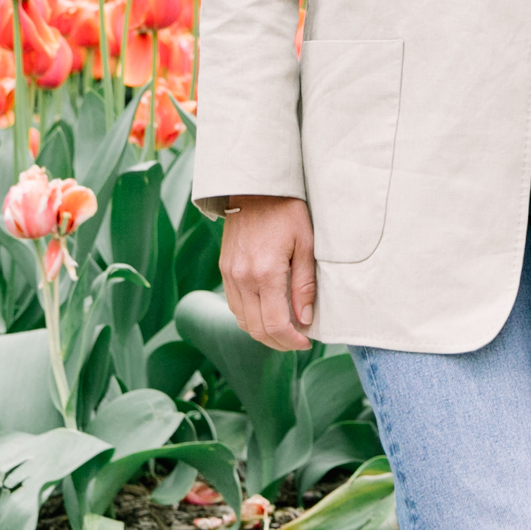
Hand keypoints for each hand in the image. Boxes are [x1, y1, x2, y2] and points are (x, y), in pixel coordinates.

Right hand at [218, 196, 317, 350]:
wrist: (255, 186)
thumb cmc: (286, 211)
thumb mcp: (305, 244)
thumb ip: (304, 285)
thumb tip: (304, 320)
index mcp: (265, 272)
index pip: (275, 324)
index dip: (291, 341)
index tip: (306, 342)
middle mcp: (242, 277)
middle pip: (256, 329)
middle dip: (278, 343)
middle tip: (297, 342)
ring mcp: (230, 274)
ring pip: (243, 320)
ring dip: (263, 332)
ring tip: (284, 330)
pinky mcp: (224, 268)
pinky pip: (234, 305)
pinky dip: (250, 317)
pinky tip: (267, 312)